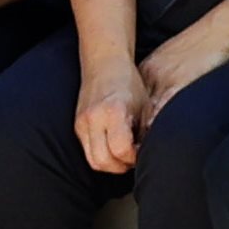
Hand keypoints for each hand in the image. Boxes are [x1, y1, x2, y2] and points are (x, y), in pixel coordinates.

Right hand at [72, 55, 149, 176]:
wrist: (104, 62)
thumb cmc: (129, 83)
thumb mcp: (145, 107)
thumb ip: (146, 133)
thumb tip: (150, 156)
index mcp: (113, 111)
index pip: (121, 150)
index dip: (134, 157)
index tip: (142, 151)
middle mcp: (93, 118)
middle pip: (104, 162)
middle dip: (121, 166)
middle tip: (133, 157)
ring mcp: (82, 122)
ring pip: (93, 161)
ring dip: (110, 164)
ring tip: (124, 152)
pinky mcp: (77, 125)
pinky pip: (88, 151)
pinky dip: (102, 154)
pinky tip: (113, 145)